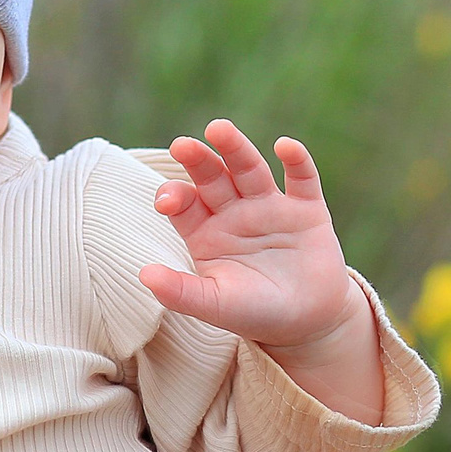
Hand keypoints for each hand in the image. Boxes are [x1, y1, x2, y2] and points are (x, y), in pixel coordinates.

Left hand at [143, 121, 384, 421]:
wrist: (306, 322)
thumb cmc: (252, 312)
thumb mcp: (213, 305)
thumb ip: (180, 291)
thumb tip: (144, 275)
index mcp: (204, 231)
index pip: (184, 204)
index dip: (174, 197)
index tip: (167, 200)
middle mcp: (233, 211)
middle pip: (212, 178)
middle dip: (198, 161)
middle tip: (182, 145)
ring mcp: (270, 206)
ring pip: (249, 170)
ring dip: (235, 149)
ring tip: (218, 129)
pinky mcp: (307, 209)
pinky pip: (302, 179)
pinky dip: (296, 161)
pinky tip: (285, 147)